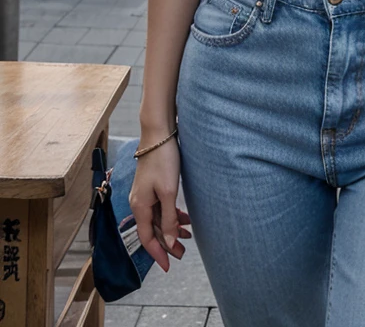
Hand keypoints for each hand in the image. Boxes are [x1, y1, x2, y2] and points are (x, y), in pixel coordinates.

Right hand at [127, 137, 191, 271]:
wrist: (159, 135)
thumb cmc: (163, 160)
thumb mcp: (168, 191)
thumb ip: (168, 218)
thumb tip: (169, 243)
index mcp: (140, 207)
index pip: (147, 238)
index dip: (158, 253)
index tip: (169, 265)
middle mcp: (139, 203)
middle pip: (153, 230)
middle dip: (168, 243)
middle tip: (183, 253)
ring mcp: (145, 195)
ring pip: (158, 219)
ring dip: (172, 229)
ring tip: (188, 236)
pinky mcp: (152, 186)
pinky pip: (160, 208)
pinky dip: (172, 215)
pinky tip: (184, 218)